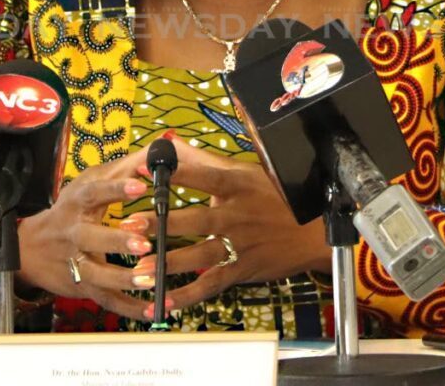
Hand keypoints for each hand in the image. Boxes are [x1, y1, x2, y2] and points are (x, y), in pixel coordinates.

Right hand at [16, 147, 174, 320]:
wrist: (31, 248)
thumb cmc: (71, 209)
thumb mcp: (90, 183)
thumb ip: (123, 168)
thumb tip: (155, 151)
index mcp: (77, 201)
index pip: (96, 192)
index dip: (117, 188)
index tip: (141, 184)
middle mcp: (73, 232)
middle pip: (92, 237)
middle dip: (117, 240)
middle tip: (145, 241)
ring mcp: (75, 262)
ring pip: (97, 274)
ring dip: (124, 278)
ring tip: (151, 278)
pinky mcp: (82, 286)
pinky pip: (106, 299)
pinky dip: (129, 308)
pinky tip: (151, 308)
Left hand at [129, 139, 331, 310]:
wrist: (314, 230)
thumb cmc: (275, 195)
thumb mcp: (245, 171)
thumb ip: (205, 160)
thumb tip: (172, 143)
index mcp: (237, 184)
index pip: (202, 174)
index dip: (173, 173)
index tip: (143, 172)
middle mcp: (237, 214)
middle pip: (195, 219)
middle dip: (161, 224)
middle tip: (130, 228)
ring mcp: (240, 244)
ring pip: (199, 255)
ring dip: (167, 264)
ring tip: (138, 270)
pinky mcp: (242, 269)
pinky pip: (211, 284)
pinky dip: (188, 295)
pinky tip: (165, 301)